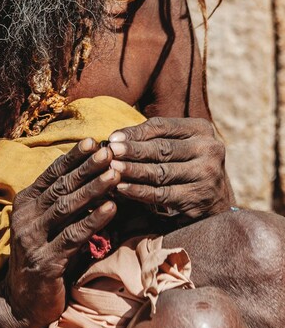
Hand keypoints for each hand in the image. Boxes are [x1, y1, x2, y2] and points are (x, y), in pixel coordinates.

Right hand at [4, 140, 117, 327]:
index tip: (95, 140)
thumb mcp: (48, 227)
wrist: (21, 304)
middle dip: (87, 167)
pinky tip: (112, 209)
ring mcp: (32, 239)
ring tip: (115, 173)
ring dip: (93, 188)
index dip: (74, 157)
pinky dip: (94, 220)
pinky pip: (73, 236)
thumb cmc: (43, 259)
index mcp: (26, 203)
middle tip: (109, 151)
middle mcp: (26, 217)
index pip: (52, 174)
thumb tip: (95, 177)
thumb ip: (64, 205)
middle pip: (61, 187)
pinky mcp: (46, 262)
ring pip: (67, 207)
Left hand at [107, 117, 229, 219]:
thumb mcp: (177, 145)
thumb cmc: (186, 165)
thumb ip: (153, 138)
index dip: (135, 132)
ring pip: (161, 172)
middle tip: (109, 151)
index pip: (162, 126)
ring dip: (133, 170)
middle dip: (132, 150)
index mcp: (201, 129)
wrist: (217, 201)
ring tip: (112, 169)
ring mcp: (206, 174)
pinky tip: (122, 188)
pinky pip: (162, 194)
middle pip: (162, 148)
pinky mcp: (199, 198)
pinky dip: (139, 191)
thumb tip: (115, 138)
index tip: (112, 138)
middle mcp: (209, 149)